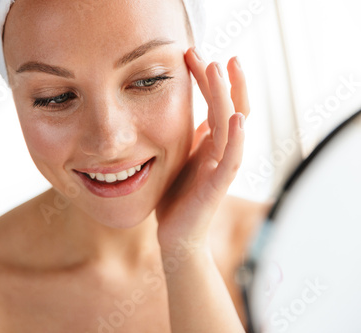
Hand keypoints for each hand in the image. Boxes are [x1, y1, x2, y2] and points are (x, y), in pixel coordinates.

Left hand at [156, 48, 249, 253]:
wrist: (177, 235)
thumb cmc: (179, 197)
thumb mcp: (181, 158)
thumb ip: (192, 137)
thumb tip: (193, 113)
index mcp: (211, 143)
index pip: (217, 103)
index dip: (209, 79)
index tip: (193, 54)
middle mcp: (220, 151)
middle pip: (228, 107)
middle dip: (221, 79)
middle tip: (209, 53)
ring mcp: (221, 167)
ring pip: (230, 126)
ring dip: (228, 96)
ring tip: (223, 69)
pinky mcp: (217, 186)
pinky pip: (231, 160)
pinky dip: (236, 139)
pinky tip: (236, 118)